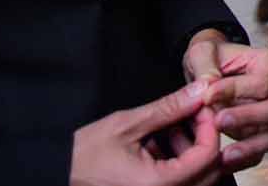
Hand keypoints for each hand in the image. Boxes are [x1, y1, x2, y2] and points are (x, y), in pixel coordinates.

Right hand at [69, 80, 221, 185]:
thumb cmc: (82, 155)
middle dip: (205, 138)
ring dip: (192, 150)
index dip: (210, 127)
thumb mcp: (127, 125)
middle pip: (209, 171)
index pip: (208, 156)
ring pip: (197, 177)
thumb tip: (200, 91)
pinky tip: (159, 142)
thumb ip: (169, 108)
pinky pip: (180, 183)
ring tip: (170, 126)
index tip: (201, 107)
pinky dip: (178, 162)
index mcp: (159, 184)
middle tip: (192, 113)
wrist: (57, 174)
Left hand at [182, 30, 267, 171]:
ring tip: (224, 153)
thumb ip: (205, 64)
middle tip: (218, 121)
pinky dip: (247, 157)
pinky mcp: (263, 132)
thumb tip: (210, 85)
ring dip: (251, 145)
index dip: (236, 90)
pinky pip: (263, 149)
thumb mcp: (202, 52)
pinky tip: (225, 161)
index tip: (207, 96)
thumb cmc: (210, 58)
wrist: (208, 72)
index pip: (262, 81)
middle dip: (247, 118)